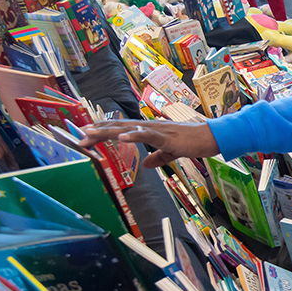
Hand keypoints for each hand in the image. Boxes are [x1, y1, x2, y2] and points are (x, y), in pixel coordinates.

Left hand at [78, 120, 219, 169]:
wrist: (211, 137)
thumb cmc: (193, 142)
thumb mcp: (171, 152)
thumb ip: (158, 157)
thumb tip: (147, 164)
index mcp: (150, 130)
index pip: (123, 129)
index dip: (105, 130)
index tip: (88, 134)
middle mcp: (150, 126)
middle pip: (120, 127)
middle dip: (99, 131)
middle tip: (80, 135)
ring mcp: (157, 129)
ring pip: (128, 129)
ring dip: (109, 131)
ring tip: (92, 133)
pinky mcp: (166, 136)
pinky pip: (147, 135)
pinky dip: (133, 136)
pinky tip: (122, 138)